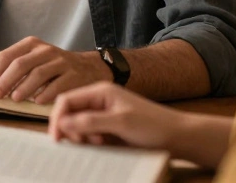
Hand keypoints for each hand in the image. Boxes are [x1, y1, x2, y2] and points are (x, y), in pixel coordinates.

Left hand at [0, 36, 111, 104]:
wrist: (89, 67)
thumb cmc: (54, 65)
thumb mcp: (32, 57)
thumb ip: (10, 60)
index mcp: (32, 45)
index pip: (8, 55)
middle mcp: (46, 51)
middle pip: (21, 64)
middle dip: (5, 80)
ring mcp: (61, 62)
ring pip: (38, 74)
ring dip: (24, 87)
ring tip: (15, 99)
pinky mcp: (74, 75)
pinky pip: (58, 85)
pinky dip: (46, 94)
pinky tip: (37, 102)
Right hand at [49, 82, 184, 148]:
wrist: (178, 136)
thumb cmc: (153, 125)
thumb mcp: (120, 123)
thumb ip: (90, 122)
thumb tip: (62, 123)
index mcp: (100, 91)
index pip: (66, 100)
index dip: (57, 118)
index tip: (57, 138)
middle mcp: (99, 99)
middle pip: (70, 111)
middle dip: (69, 128)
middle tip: (79, 143)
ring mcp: (104, 111)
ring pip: (78, 122)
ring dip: (80, 135)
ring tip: (97, 143)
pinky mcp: (110, 125)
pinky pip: (89, 130)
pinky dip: (89, 139)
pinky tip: (101, 144)